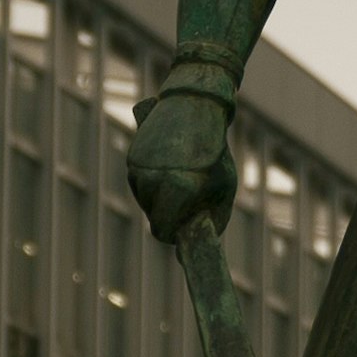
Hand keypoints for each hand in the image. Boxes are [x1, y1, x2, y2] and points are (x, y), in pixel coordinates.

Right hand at [127, 87, 236, 244]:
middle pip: (153, 218)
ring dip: (158, 200)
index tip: (183, 231)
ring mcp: (141, 168)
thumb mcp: (223, 189)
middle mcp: (155, 179)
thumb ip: (211, 221)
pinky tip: (168, 171)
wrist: (195, 108)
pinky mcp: (133, 158)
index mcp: (179, 187)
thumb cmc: (214, 153)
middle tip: (187, 203)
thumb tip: (191, 247)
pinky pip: (138, 184)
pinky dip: (150, 184)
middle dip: (168, 217)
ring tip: (179, 182)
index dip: (173, 235)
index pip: (163, 230)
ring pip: (143, 201)